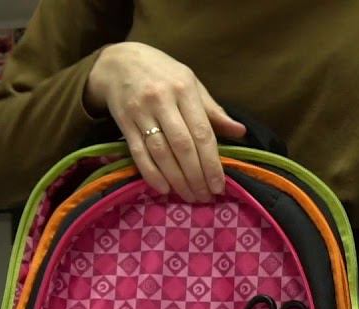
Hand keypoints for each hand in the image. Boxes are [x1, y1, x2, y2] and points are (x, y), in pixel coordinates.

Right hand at [85, 41, 244, 202]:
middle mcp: (162, 100)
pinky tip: (164, 189)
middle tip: (205, 197)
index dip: (212, 163)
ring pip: (161, 153)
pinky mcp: (123, 122)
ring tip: (189, 196)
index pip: (202, 132)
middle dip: (196, 176)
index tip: (219, 185)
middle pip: (183, 146)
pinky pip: (138, 153)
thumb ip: (213, 110)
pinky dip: (151, 174)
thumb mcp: (190, 83)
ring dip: (177, 180)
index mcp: (184, 89)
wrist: (118, 61)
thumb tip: (240, 132)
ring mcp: (140, 111)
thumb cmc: (162, 74)